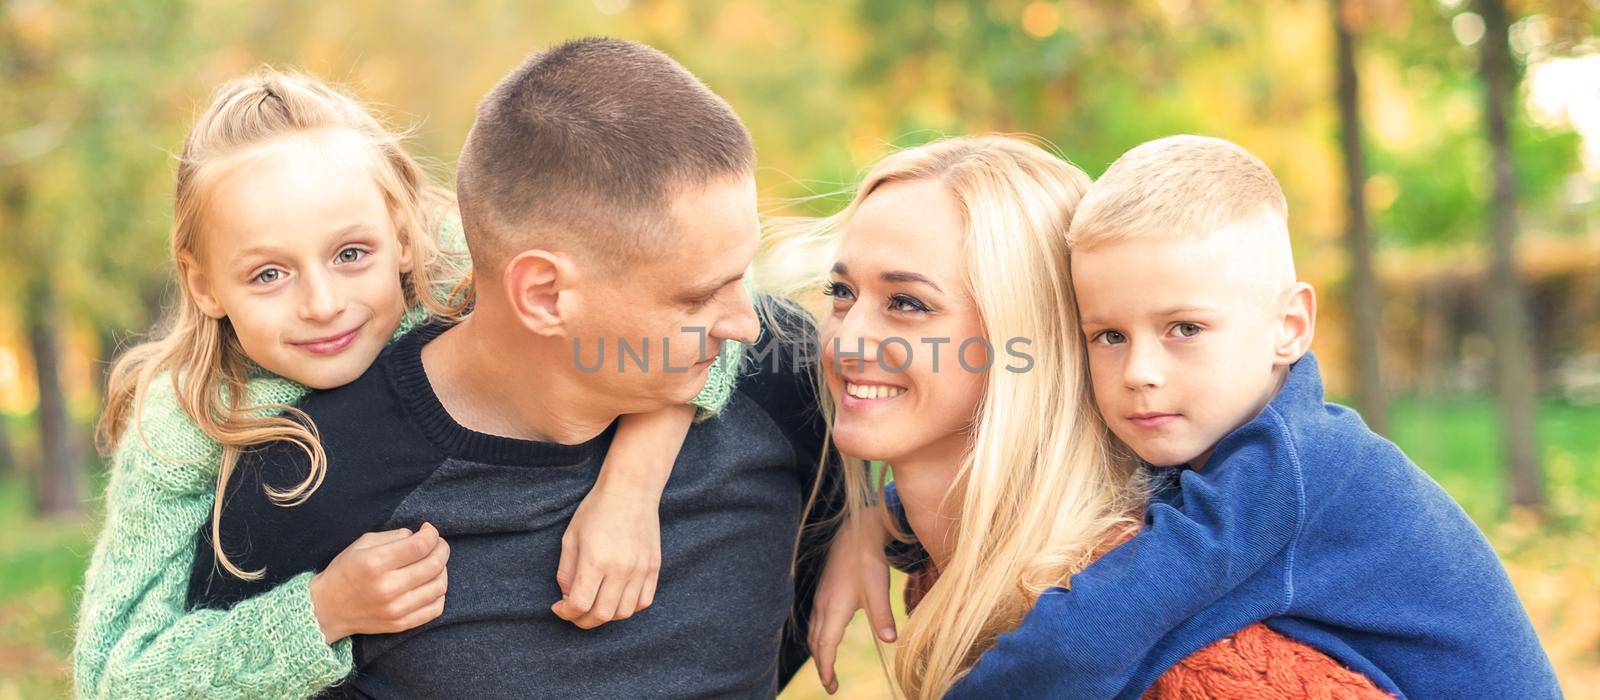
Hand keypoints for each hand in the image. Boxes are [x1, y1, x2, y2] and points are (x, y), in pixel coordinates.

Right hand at [309, 522, 449, 643]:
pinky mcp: (400, 625)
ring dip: (442, 570)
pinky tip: (429, 584)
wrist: (326, 608)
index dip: (431, 535)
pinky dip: (439, 593)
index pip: (420, 546)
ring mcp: (396, 609)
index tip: (428, 531)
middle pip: (434, 565)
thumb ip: (394, 536)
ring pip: (439, 586)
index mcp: (375, 564)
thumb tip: (420, 536)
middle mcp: (387, 588)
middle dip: (442, 549)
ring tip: (433, 564)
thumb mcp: (362, 544)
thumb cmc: (345, 571)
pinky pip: (435, 609)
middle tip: (437, 544)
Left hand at [552, 481, 661, 628]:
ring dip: (606, 616)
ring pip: (624, 613)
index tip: (559, 608)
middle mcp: (621, 569)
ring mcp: (641, 569)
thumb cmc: (596, 510)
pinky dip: (628, 608)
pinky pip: (643, 601)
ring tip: (595, 605)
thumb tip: (568, 598)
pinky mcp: (654, 567)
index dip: (566, 613)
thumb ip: (566, 571)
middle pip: (602, 615)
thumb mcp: (571, 537)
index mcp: (596, 560)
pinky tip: (616, 598)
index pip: (580, 604)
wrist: (631, 490)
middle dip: (582, 621)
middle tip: (574, 613)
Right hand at [808, 512, 895, 693]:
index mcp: (834, 609)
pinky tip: (829, 639)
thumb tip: (891, 641)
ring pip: (814, 632)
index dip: (827, 669)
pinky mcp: (824, 592)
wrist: (856, 532)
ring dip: (819, 652)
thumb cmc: (868, 560)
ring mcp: (821, 598)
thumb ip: (883, 616)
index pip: (825, 647)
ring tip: (828, 667)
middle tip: (830, 685)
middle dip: (822, 665)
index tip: (831, 687)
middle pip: (816, 643)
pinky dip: (820, 637)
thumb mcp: (879, 589)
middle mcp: (823, 606)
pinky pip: (817, 622)